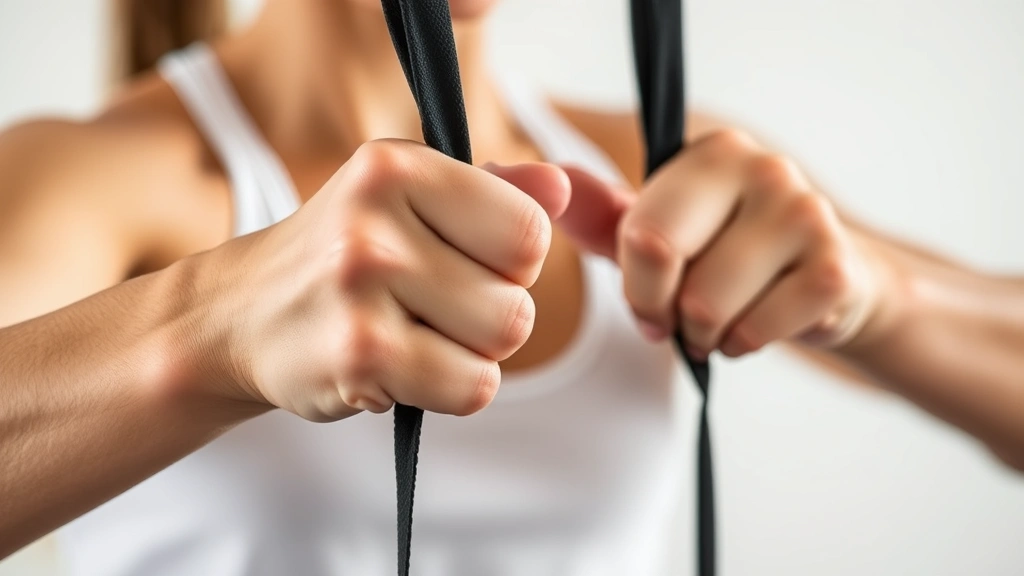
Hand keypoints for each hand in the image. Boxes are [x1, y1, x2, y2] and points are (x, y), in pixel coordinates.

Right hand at [180, 139, 569, 421]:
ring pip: (502, 342)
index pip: (530, 229)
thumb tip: (562, 186)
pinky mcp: (358, 355)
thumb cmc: (340, 257)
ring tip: (413, 334)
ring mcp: (361, 287)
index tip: (463, 261)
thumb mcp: (408, 201)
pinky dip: (449, 389)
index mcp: (395, 166)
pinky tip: (395, 366)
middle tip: (430, 307)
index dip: (513, 261)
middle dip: (491, 314)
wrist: (238, 316)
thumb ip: (493, 192)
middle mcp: (374, 218)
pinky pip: (472, 389)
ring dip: (471, 353)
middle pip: (520, 296)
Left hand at [558, 129, 883, 359]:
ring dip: (705, 335)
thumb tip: (541, 177)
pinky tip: (761, 322)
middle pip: (668, 266)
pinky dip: (744, 345)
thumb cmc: (727, 256)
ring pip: (708, 309)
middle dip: (666, 310)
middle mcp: (765, 169)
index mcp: (712, 154)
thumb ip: (601, 215)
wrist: (825, 284)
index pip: (642, 232)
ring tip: (726, 317)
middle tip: (686, 314)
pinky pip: (754, 333)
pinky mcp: (836, 270)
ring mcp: (808, 215)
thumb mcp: (659, 232)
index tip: (651, 299)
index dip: (637, 285)